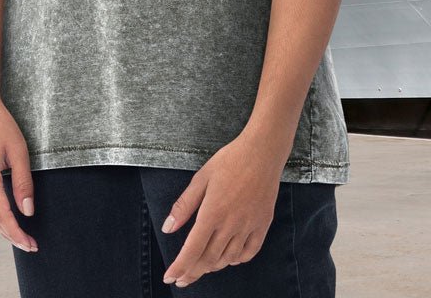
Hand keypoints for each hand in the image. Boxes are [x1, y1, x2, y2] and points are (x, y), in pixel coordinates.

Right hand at [0, 92, 38, 253]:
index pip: (3, 215)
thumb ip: (23, 182)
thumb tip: (28, 211)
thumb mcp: (19, 151)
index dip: (17, 233)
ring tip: (19, 236)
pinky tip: (3, 218)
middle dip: (11, 235)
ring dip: (1, 228)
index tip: (30, 244)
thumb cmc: (1, 125)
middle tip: (29, 245)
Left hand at [161, 129, 285, 287]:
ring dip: (213, 266)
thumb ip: (184, 205)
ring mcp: (249, 225)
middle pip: (209, 259)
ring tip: (202, 266)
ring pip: (228, 258)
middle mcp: (231, 224)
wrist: (262, 151)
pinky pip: (250, 252)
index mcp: (212, 212)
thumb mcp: (201, 178)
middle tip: (182, 277)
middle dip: (193, 272)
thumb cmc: (229, 160)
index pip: (192, 249)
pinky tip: (229, 257)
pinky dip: (237, 259)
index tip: (170, 277)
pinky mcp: (263, 224)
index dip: (180, 267)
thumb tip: (167, 228)